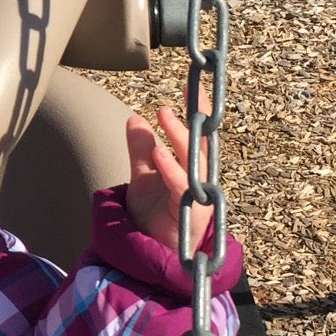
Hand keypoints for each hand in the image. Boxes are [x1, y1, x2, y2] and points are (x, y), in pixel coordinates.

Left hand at [125, 99, 212, 255]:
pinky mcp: (192, 212)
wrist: (151, 250)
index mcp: (192, 166)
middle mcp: (200, 177)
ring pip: (194, 160)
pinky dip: (171, 169)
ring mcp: (199, 195)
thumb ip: (140, 150)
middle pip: (200, 143)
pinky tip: (159, 152)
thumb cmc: (153, 214)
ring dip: (179, 136)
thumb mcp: (142, 175)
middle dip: (191, 117)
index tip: (190, 86)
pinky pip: (182, 186)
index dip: (197, 110)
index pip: (197, 133)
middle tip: (171, 98)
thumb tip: (134, 118)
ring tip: (164, 114)